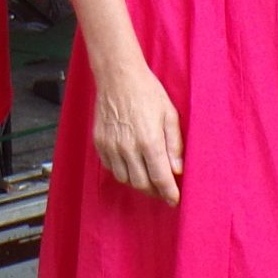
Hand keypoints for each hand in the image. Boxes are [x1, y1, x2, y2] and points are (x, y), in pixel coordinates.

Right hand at [90, 58, 182, 205]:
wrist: (118, 76)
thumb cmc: (146, 91)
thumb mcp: (169, 114)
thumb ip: (175, 144)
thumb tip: (178, 169)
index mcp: (149, 140)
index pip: (160, 178)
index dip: (169, 193)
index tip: (174, 200)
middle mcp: (128, 148)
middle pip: (142, 184)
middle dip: (155, 191)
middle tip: (164, 189)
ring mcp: (111, 146)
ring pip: (125, 180)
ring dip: (138, 183)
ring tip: (148, 176)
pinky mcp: (100, 143)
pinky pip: (111, 168)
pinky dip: (123, 172)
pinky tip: (132, 164)